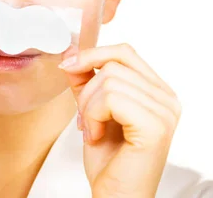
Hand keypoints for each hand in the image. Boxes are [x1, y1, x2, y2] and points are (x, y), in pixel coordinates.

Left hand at [59, 43, 181, 196]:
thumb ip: (86, 81)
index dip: (92, 55)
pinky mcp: (155, 126)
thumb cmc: (109, 160)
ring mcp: (165, 112)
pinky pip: (111, 98)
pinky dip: (93, 116)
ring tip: (92, 130)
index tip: (68, 66)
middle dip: (86, 88)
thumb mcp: (92, 109)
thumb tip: (72, 53)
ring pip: (109, 80)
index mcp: (157, 92)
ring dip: (88, 107)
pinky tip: (96, 136)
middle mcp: (167, 99)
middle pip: (114, 63)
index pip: (125, 52)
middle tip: (85, 117)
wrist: (115, 195)